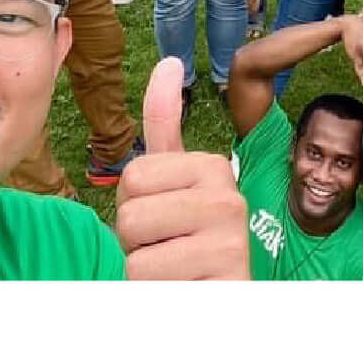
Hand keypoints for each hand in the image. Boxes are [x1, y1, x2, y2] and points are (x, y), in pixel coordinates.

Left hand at [112, 58, 250, 278]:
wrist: (223, 300)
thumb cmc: (190, 239)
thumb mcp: (176, 180)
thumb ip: (165, 124)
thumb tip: (168, 62)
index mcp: (213, 168)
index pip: (132, 177)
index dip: (134, 206)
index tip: (165, 219)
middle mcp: (229, 202)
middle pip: (130, 217)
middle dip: (137, 244)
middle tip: (170, 250)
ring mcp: (232, 248)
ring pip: (137, 260)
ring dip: (147, 276)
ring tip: (177, 274)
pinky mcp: (226, 289)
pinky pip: (153, 292)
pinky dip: (159, 300)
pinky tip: (187, 294)